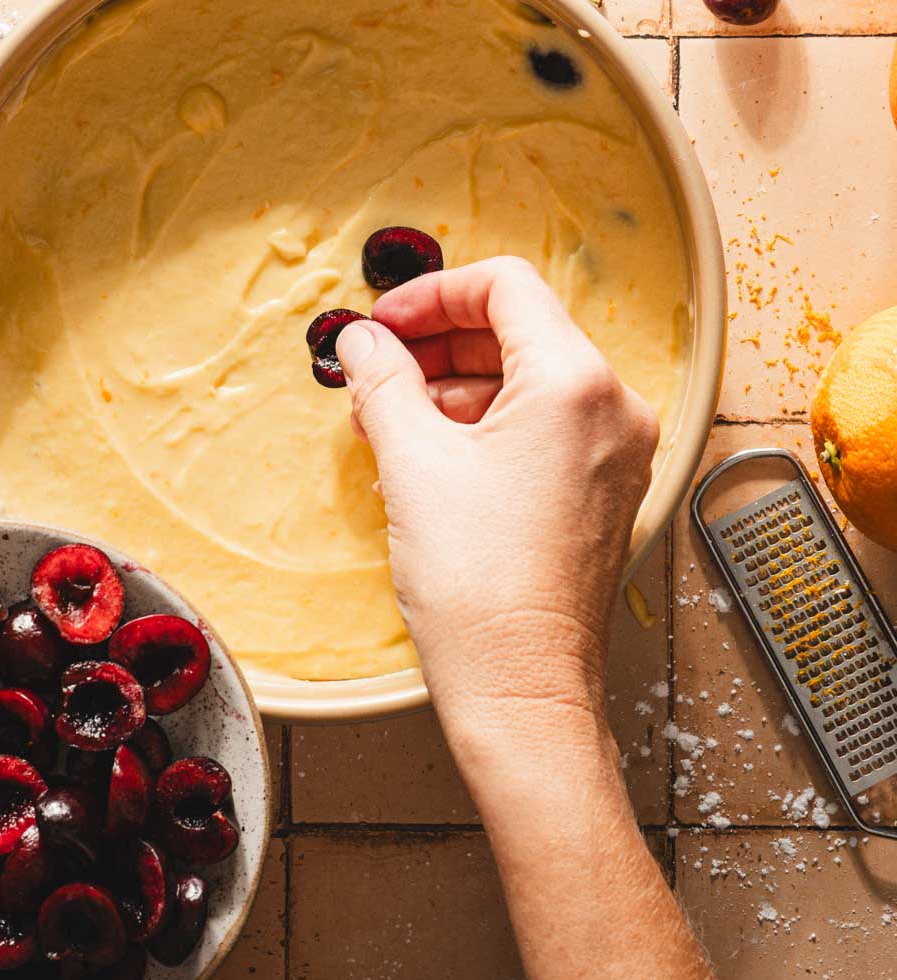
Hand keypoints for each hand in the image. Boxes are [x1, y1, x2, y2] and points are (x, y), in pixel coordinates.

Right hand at [336, 257, 658, 744]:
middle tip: (374, 372)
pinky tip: (426, 456)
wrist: (522, 693)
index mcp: (576, 382)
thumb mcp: (411, 460)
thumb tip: (362, 340)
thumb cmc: (478, 584)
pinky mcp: (604, 491)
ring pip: (527, 380)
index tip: (381, 325)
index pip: (506, 285)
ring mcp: (616, 452)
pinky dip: (484, 425)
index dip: (431, 294)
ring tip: (387, 422)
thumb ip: (384, 379)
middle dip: (437, 343)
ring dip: (454, 387)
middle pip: (518, 330)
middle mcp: (614, 407)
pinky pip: (543, 427)